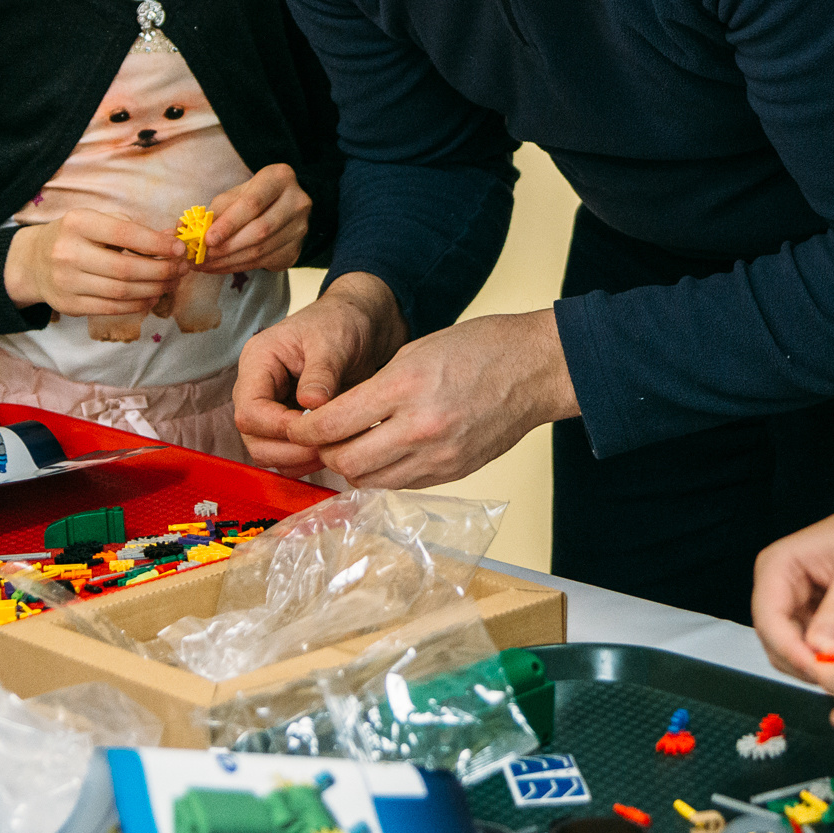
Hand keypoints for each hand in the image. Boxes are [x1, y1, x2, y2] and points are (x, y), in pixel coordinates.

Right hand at [3, 211, 185, 315]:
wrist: (33, 261)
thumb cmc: (76, 237)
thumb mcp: (99, 222)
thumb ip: (134, 229)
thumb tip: (173, 238)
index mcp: (78, 223)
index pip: (124, 234)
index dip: (157, 244)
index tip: (180, 249)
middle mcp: (68, 253)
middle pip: (126, 269)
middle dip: (161, 271)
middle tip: (181, 269)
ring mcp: (66, 282)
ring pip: (121, 292)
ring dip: (154, 289)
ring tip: (171, 283)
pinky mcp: (68, 305)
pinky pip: (111, 308)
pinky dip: (137, 304)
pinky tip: (152, 297)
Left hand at [196, 164, 309, 273]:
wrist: (282, 208)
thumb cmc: (253, 197)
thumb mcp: (235, 195)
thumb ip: (215, 210)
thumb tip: (183, 229)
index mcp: (280, 178)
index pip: (253, 203)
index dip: (229, 223)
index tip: (207, 239)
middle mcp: (297, 201)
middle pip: (259, 230)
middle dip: (226, 247)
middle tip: (201, 257)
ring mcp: (300, 227)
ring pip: (261, 250)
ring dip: (228, 261)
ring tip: (205, 264)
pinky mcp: (296, 248)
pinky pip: (264, 262)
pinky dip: (238, 267)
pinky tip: (220, 267)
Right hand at [232, 275, 408, 473]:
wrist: (362, 323)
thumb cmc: (342, 322)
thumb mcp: (334, 341)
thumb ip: (321, 372)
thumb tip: (311, 403)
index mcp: (258, 362)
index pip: (250, 411)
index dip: (278, 428)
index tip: (315, 429)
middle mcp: (258, 388)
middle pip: (253, 438)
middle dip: (288, 449)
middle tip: (326, 449)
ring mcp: (272, 407)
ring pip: (267, 450)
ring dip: (296, 459)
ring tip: (332, 451)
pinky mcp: (290, 421)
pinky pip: (287, 452)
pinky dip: (305, 460)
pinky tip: (332, 450)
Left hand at [284, 309, 578, 486]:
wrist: (535, 369)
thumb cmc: (480, 348)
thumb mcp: (414, 351)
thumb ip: (374, 389)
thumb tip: (336, 418)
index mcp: (405, 387)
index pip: (333, 424)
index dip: (306, 429)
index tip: (298, 425)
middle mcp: (420, 428)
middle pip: (346, 461)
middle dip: (326, 452)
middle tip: (323, 438)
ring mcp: (439, 456)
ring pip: (371, 480)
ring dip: (354, 466)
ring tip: (354, 445)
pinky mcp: (453, 472)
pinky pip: (401, 484)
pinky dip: (385, 472)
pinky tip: (388, 451)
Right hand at [753, 495, 833, 681]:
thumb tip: (821, 648)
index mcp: (777, 568)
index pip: (770, 620)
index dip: (792, 651)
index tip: (824, 670)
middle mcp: (779, 592)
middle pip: (776, 645)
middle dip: (806, 665)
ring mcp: (796, 611)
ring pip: (792, 658)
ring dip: (819, 670)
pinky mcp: (814, 627)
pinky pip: (813, 657)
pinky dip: (831, 668)